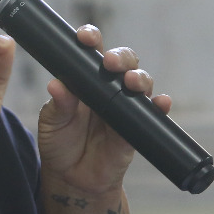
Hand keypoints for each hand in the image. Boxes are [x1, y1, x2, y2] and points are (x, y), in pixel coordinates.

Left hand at [37, 25, 171, 194]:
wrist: (71, 176)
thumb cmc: (59, 142)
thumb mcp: (52, 123)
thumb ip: (57, 105)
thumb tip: (56, 85)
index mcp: (84, 79)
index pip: (91, 53)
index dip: (92, 39)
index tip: (85, 37)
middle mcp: (108, 88)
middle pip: (123, 62)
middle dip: (121, 57)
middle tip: (110, 63)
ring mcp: (125, 106)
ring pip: (140, 83)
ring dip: (140, 78)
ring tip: (131, 82)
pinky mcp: (137, 127)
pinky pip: (154, 114)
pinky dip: (161, 106)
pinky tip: (162, 103)